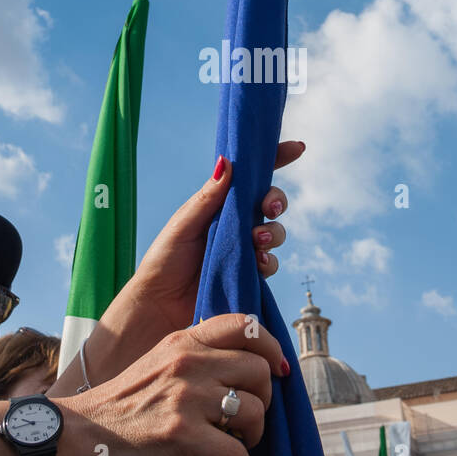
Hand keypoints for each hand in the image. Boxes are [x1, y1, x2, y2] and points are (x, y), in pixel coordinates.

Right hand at [54, 314, 288, 455]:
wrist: (83, 430)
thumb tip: (247, 359)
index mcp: (184, 340)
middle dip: (264, 397)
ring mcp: (186, 398)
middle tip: (250, 414)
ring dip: (255, 433)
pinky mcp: (182, 435)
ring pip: (253, 410)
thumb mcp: (161, 359)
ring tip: (240, 442)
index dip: (270, 346)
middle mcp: (188, 363)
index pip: (245, 324)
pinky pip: (236, 453)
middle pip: (259, 370)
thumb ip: (198, 353)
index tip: (276, 368)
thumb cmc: (127, 400)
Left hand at [81, 141, 304, 385]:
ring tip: (257, 242)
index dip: (275, 159)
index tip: (297, 148)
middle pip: (270, 205)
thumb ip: (207, 197)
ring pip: (274, 234)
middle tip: (268, 208)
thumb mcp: (183, 224)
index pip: (250, 177)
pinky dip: (268, 261)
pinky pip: (270, 264)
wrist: (159, 306)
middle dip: (276, 202)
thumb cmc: (164, 260)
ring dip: (272, 234)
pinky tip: (257, 265)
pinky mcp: (248, 277)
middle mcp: (235, 225)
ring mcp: (243, 251)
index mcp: (219, 205)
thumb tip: (227, 161)